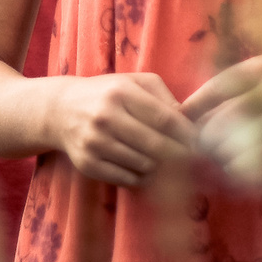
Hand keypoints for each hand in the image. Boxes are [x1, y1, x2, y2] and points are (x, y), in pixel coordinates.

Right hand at [47, 72, 198, 185]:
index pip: (164, 119)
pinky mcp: (88, 165)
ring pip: (144, 165)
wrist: (61, 110)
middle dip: (179, 154)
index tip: (200, 142)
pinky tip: (140, 167)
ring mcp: (95, 143)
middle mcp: (106, 117)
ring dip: (158, 165)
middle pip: (156, 146)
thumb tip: (188, 119)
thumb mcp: (132, 82)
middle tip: (190, 158)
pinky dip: (140, 177)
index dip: (186, 134)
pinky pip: (127, 179)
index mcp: (121, 93)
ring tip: (159, 158)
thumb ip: (162, 96)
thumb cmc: (106, 94)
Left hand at [181, 56, 261, 183]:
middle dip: (208, 136)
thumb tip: (201, 106)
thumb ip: (241, 83)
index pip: (219, 85)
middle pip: (228, 117)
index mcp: (261, 68)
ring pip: (245, 141)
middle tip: (195, 149)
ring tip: (215, 163)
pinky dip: (251, 166)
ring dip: (225, 156)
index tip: (181, 117)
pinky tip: (240, 172)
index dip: (197, 103)